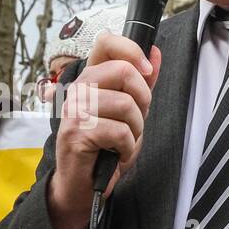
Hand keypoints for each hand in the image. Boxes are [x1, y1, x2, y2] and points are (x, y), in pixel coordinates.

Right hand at [47, 32, 161, 228]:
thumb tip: (155, 53)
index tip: (146, 71)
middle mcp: (78, 89)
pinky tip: (116, 154)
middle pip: (123, 70)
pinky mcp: (76, 133)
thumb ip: (141, 83)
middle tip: (134, 121)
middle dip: (142, 100)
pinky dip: (126, 148)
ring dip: (135, 129)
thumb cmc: (105, 148)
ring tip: (124, 141)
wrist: (83, 185)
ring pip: (125, 104)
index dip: (132, 49)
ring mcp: (74, 110)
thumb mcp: (129, 112)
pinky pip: (119, 131)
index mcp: (90, 78)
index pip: (106, 42)